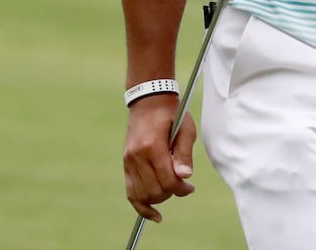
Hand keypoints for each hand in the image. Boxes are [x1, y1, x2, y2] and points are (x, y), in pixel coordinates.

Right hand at [122, 96, 195, 221]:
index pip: (166, 180)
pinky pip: (131, 192)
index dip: (181, 188)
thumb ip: (185, 153)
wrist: (148, 101)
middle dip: (172, 193)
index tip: (190, 187)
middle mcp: (137, 156)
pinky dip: (141, 205)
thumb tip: (185, 177)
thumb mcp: (186, 128)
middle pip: (155, 190)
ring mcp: (128, 161)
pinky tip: (153, 214)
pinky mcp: (126, 164)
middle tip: (184, 188)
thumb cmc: (171, 114)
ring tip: (171, 191)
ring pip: (142, 195)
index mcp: (153, 146)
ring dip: (159, 199)